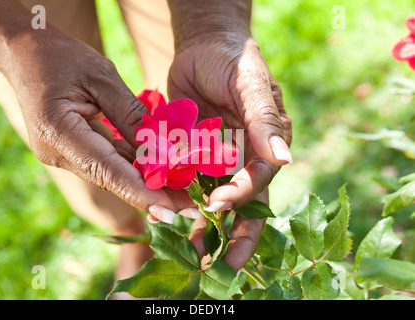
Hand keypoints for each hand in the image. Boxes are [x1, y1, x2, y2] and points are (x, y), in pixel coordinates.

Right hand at [3, 29, 195, 218]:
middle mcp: (56, 152)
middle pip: (110, 179)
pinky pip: (105, 162)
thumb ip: (131, 114)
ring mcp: (61, 154)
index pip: (105, 170)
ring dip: (144, 182)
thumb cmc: (61, 56)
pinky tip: (159, 171)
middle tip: (189, 205)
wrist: (23, 52)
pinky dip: (131, 166)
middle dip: (150, 193)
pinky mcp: (69, 151)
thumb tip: (160, 149)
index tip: (170, 209)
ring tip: (182, 191)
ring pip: (110, 174)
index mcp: (57, 132)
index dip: (140, 192)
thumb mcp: (102, 78)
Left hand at [167, 32, 292, 270]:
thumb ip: (265, 121)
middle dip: (233, 237)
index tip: (218, 203)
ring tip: (191, 258)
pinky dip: (182, 206)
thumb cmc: (233, 60)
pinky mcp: (195, 156)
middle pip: (243, 206)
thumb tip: (286, 159)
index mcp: (266, 145)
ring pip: (215, 203)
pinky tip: (171, 225)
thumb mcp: (251, 84)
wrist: (203, 47)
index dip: (241, 195)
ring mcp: (219, 160)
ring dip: (204, 230)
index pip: (259, 179)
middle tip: (220, 268)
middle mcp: (244, 159)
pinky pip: (190, 187)